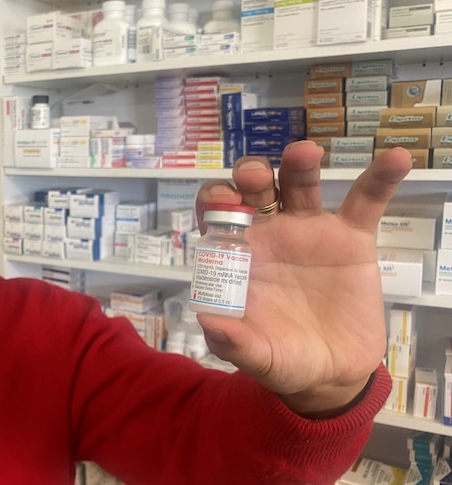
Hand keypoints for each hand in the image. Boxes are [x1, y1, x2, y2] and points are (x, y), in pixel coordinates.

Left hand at [194, 141, 411, 416]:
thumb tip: (208, 322)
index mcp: (239, 255)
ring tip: (305, 152)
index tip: (222, 202)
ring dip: (300, 164)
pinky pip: (366, 202)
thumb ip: (232, 340)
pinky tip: (396, 158)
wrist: (332, 374)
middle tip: (254, 177)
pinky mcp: (351, 240)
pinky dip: (381, 178)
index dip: (215, 200)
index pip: (216, 214)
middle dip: (251, 175)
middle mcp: (270, 234)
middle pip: (255, 190)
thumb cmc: (283, 359)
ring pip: (301, 185)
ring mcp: (310, 232)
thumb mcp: (255, 356)